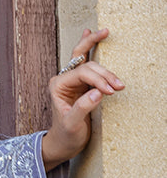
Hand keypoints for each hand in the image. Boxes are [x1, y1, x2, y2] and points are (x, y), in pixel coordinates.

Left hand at [40, 28, 123, 169]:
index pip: (81, 73)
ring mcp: (73, 80)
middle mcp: (64, 79)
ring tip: (118, 81)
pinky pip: (88, 62)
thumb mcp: (71, 125)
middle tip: (119, 84)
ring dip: (105, 68)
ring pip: (88, 60)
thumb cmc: (65, 135)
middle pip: (86, 63)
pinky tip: (92, 34)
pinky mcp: (82, 84)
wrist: (63, 143)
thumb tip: (97, 93)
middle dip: (104, 73)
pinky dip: (92, 48)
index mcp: (58, 86)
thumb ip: (82, 109)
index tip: (110, 92)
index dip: (98, 80)